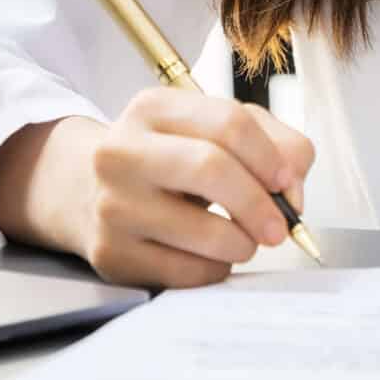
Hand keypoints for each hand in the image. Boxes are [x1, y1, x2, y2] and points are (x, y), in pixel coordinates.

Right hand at [0, 89, 315, 288]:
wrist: (85, 191)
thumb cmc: (168, 158)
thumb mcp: (212, 129)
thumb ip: (273, 142)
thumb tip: (294, 187)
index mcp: (153, 108)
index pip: (229, 123)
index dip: (271, 157)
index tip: (287, 182)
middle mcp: (122, 151)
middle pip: (211, 169)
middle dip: (260, 204)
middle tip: (280, 228)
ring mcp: (112, 205)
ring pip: (202, 230)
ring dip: (242, 243)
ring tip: (246, 241)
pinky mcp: (111, 254)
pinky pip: (184, 272)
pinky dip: (214, 269)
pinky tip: (212, 257)